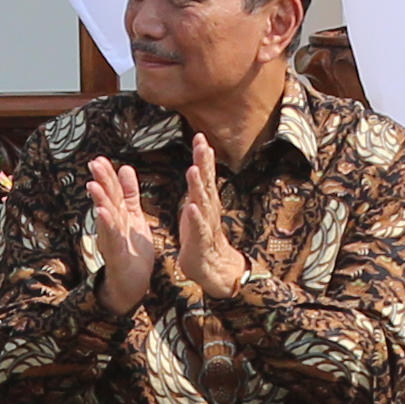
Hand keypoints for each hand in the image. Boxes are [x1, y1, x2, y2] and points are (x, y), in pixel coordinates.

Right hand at [86, 155, 163, 316]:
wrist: (131, 284)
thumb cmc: (131, 251)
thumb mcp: (134, 217)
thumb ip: (129, 194)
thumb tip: (125, 168)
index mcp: (119, 216)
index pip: (113, 192)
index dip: (107, 176)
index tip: (100, 159)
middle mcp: (112, 226)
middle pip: (107, 200)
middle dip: (101, 182)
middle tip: (94, 164)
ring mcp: (112, 240)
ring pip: (105, 218)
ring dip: (99, 201)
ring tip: (93, 185)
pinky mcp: (116, 255)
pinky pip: (111, 238)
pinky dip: (107, 226)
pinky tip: (103, 213)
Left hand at [173, 134, 246, 297]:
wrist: (212, 267)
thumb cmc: (201, 236)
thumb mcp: (198, 207)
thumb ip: (199, 187)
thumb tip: (198, 165)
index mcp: (205, 200)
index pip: (205, 174)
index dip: (203, 156)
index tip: (200, 136)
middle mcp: (208, 209)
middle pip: (207, 183)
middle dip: (204, 163)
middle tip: (201, 143)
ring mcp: (205, 225)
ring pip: (203, 203)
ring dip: (198, 186)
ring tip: (194, 170)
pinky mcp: (200, 242)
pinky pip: (198, 228)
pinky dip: (195, 218)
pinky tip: (192, 207)